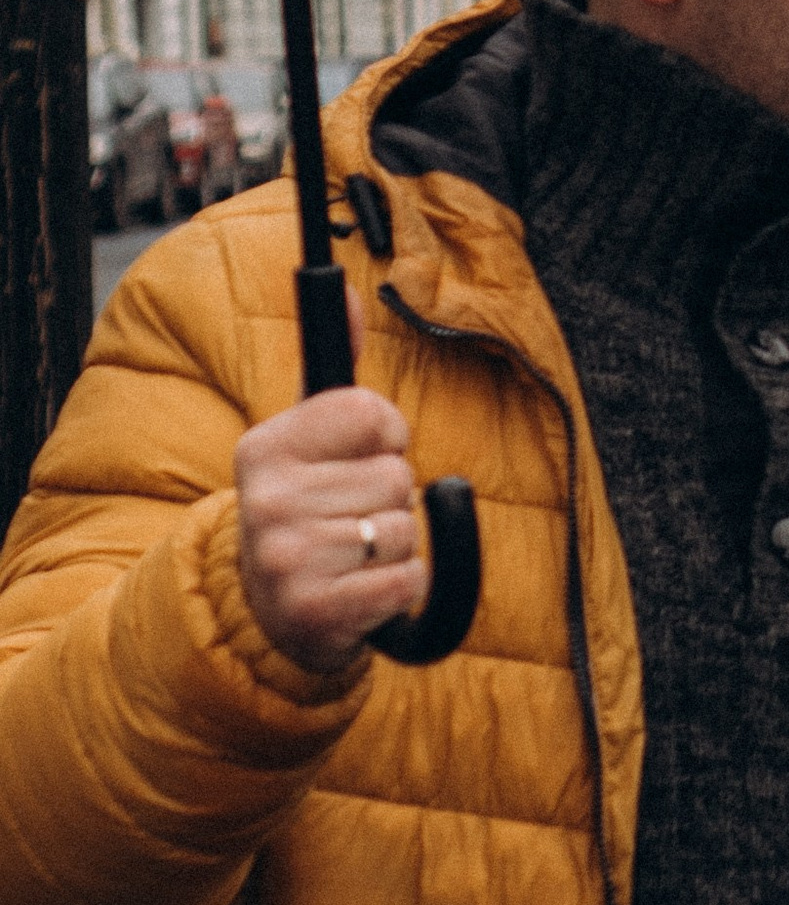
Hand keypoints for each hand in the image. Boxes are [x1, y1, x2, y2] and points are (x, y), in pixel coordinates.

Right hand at [234, 392, 419, 672]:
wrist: (270, 614)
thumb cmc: (306, 513)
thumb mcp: (306, 438)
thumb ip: (332, 368)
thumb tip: (347, 290)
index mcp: (264, 447)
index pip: (371, 413)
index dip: (386, 438)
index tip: (360, 459)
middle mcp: (266, 500)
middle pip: (396, 475)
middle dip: (390, 499)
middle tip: (350, 520)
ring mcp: (287, 559)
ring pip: (404, 528)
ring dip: (395, 546)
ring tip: (353, 555)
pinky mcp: (317, 613)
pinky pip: (408, 580)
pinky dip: (401, 587)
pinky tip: (363, 590)